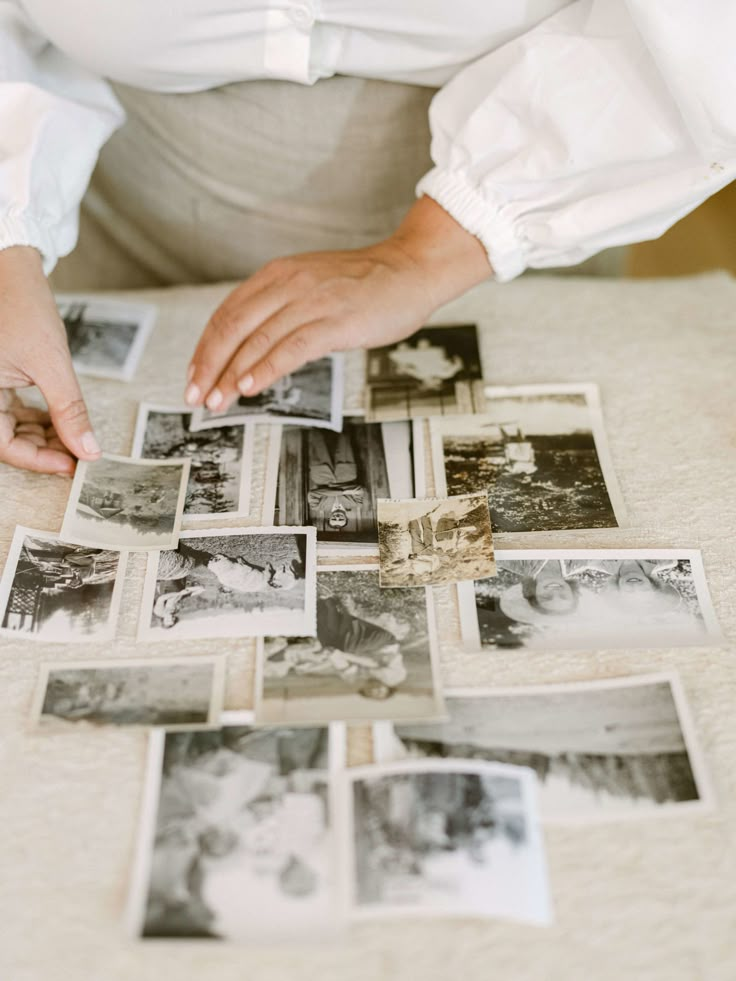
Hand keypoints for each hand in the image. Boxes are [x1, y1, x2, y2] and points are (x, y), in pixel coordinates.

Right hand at [0, 247, 100, 473]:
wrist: (10, 269)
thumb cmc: (22, 306)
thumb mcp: (52, 364)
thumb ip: (69, 411)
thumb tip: (88, 450)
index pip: (4, 446)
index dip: (38, 460)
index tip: (72, 466)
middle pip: (6, 439)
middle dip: (43, 449)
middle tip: (78, 453)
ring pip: (9, 426)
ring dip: (41, 435)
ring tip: (74, 437)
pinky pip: (10, 409)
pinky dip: (35, 418)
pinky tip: (60, 420)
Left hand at [185, 197, 491, 410]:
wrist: (411, 270)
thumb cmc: (365, 285)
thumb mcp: (311, 286)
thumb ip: (281, 308)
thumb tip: (250, 346)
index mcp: (277, 275)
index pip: (227, 314)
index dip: (205, 349)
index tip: (194, 377)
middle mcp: (288, 284)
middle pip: (233, 328)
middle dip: (209, 366)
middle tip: (195, 397)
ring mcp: (311, 302)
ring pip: (257, 342)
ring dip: (231, 376)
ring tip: (217, 402)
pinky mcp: (334, 322)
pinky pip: (291, 348)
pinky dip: (266, 369)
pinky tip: (250, 388)